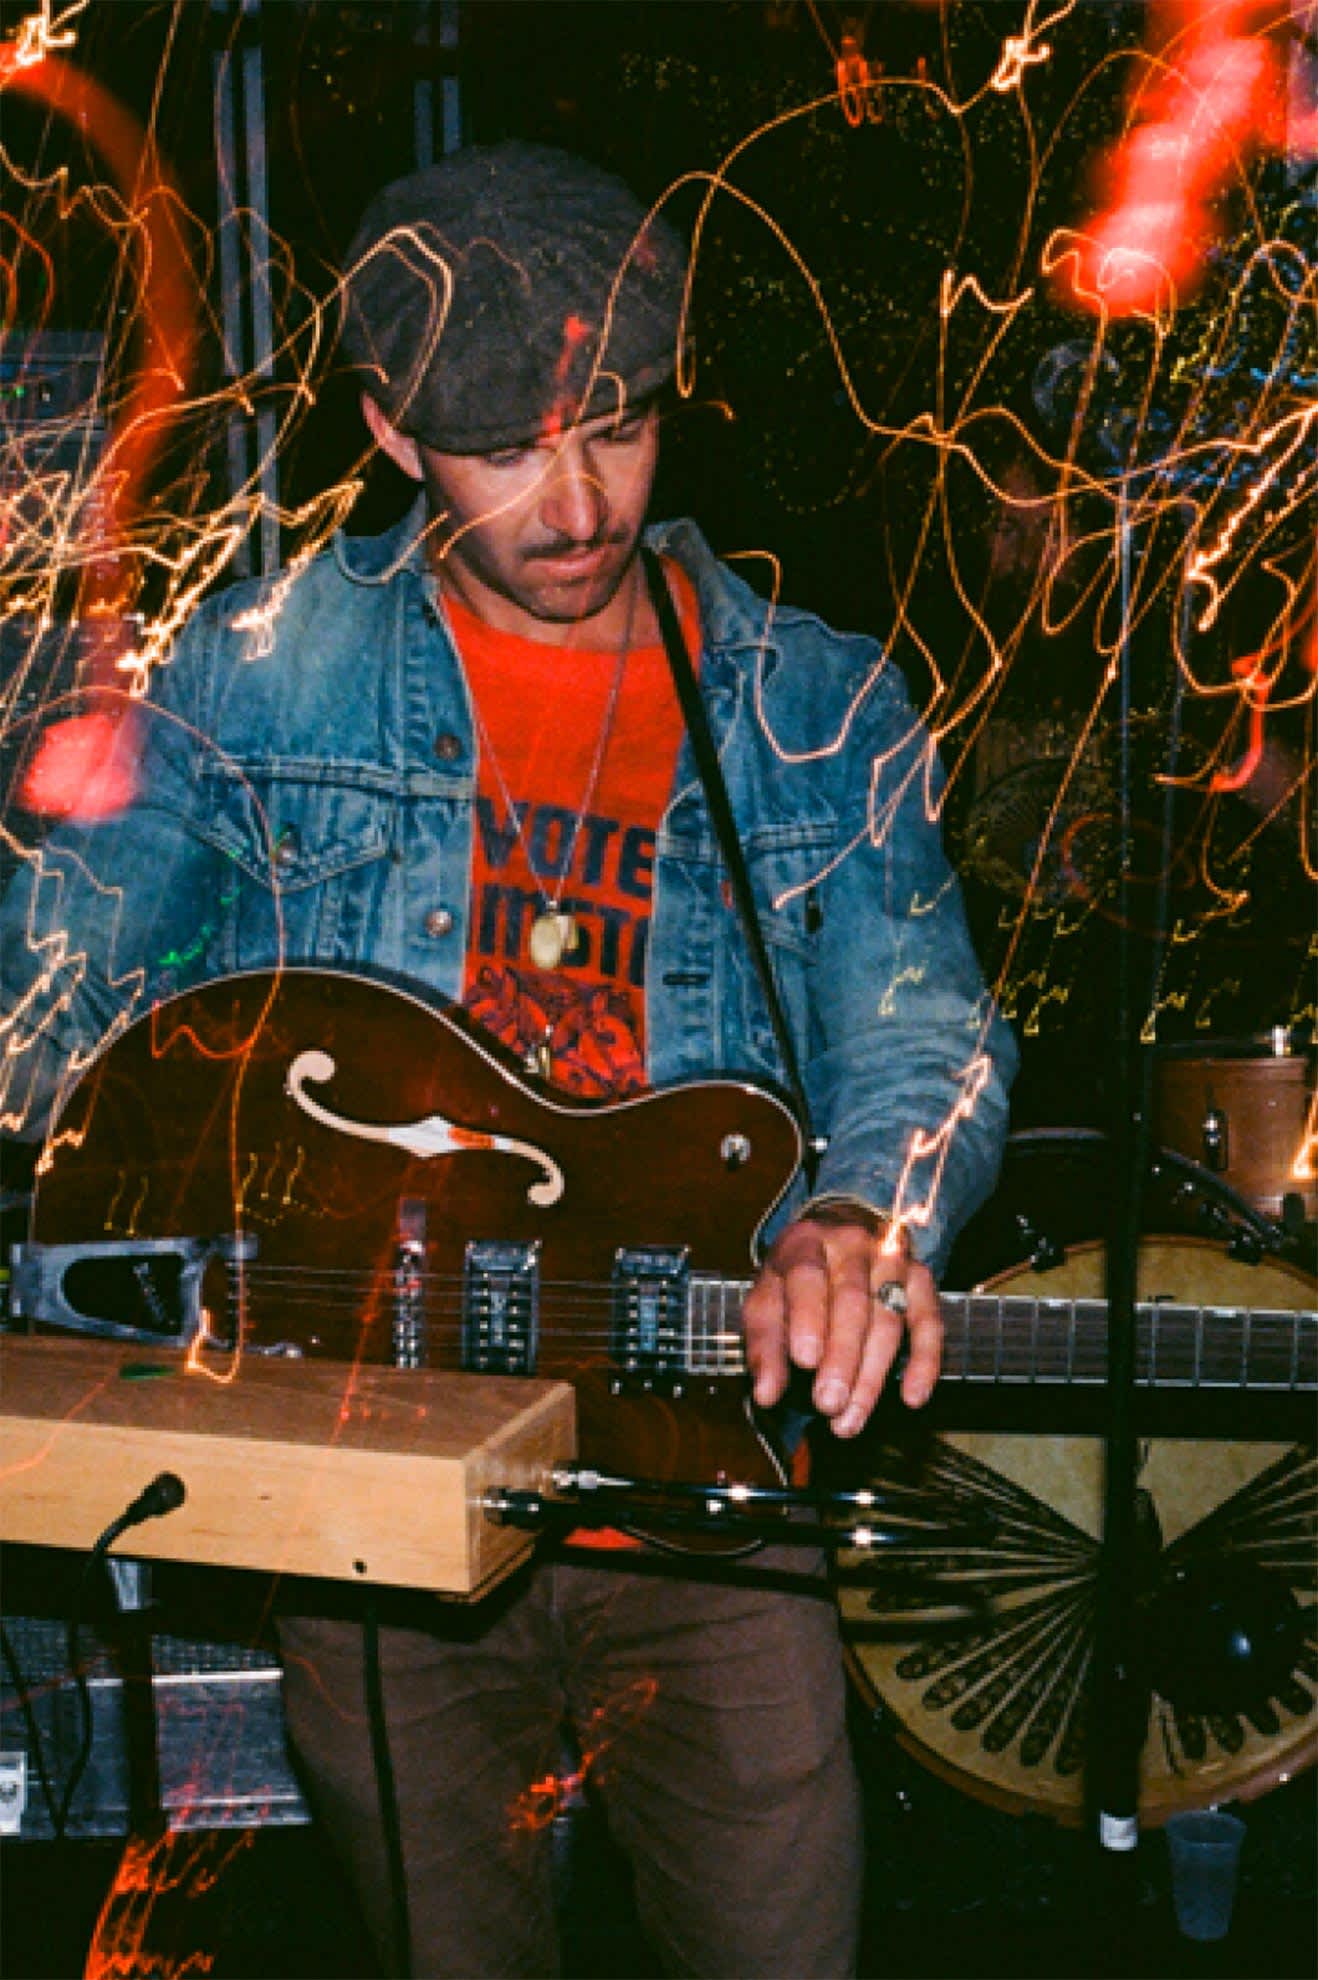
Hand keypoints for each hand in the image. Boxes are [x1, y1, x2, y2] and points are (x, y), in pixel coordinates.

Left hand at [741, 1209, 941, 1436]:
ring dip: (871, 1375)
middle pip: (852, 1302)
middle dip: (841, 1358)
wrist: (838, 1232)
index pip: (807, 1276)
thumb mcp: (767, 1300)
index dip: (807, 1318)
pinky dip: (924, 1361)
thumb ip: (764, 1346)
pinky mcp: (920, 1278)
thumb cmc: (795, 1279)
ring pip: (888, 1318)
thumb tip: (765, 1395)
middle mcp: (851, 1243)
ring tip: (849, 1420)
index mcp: (805, 1241)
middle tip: (828, 1404)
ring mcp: (891, 1258)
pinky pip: (928, 1322)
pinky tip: (912, 1397)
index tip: (805, 1361)